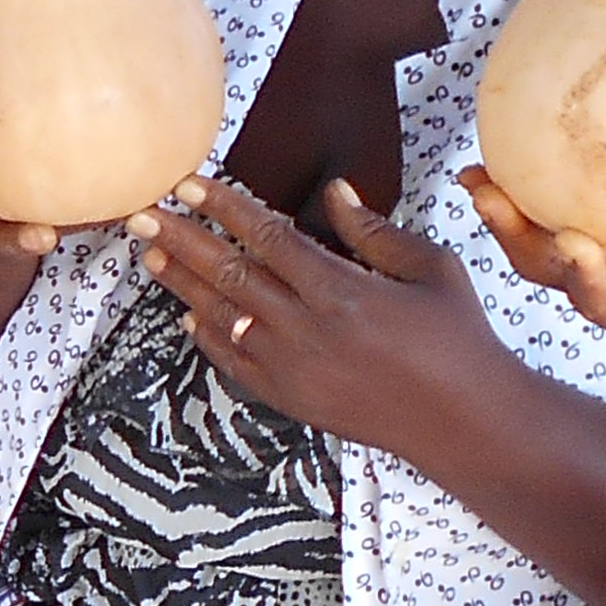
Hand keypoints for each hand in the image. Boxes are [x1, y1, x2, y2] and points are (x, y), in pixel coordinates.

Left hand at [133, 171, 503, 457]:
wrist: (462, 421)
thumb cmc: (457, 337)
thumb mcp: (431, 268)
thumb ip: (373, 231)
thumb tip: (334, 190)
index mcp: (342, 291)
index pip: (268, 237)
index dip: (225, 207)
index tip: (190, 184)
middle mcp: (307, 330)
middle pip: (230, 274)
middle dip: (182, 241)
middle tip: (142, 215)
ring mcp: (293, 369)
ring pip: (223, 317)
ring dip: (184, 285)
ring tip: (151, 256)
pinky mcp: (291, 399)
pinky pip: (235, 363)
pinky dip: (209, 337)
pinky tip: (189, 315)